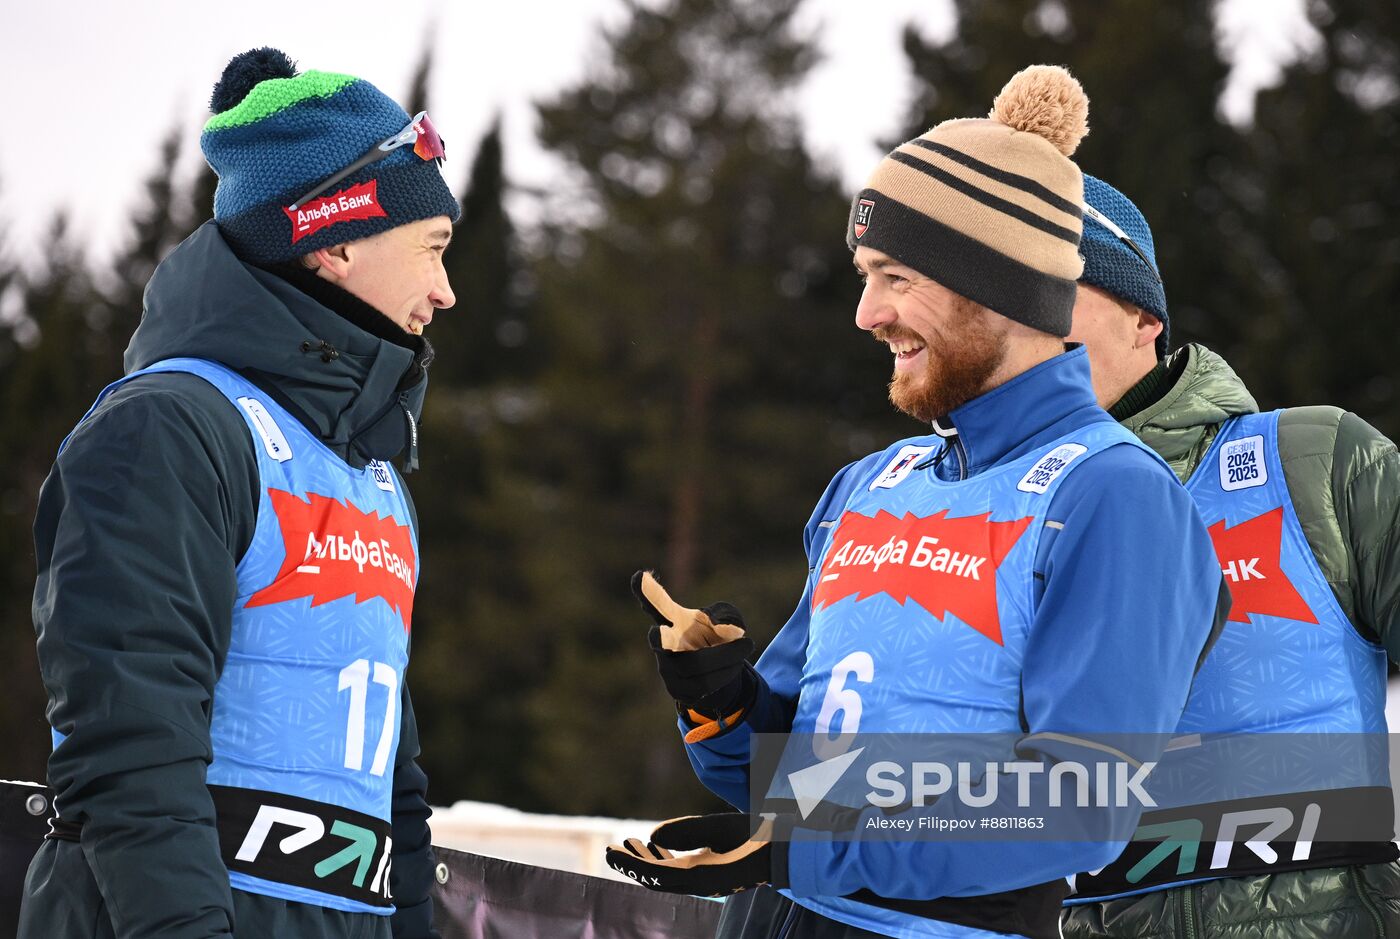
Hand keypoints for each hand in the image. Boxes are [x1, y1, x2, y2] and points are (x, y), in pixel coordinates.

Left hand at [605, 813, 777, 896]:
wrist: (787, 850)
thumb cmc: (756, 836)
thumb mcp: (720, 827)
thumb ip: (686, 830)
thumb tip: (652, 835)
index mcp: (700, 876)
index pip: (653, 873)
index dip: (629, 863)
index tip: (609, 852)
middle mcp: (700, 884)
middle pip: (656, 878)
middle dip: (632, 864)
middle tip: (612, 849)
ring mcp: (706, 882)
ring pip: (666, 876)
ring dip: (647, 861)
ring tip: (631, 844)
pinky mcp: (712, 876)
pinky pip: (679, 873)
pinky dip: (664, 861)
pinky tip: (659, 846)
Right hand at [630, 571, 755, 722]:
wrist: (722, 673)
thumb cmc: (719, 637)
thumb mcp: (728, 619)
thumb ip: (726, 614)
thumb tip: (720, 626)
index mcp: (674, 620)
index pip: (656, 604)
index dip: (647, 592)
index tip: (639, 576)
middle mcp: (664, 644)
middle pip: (660, 643)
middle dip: (661, 638)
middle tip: (658, 632)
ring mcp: (667, 669)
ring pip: (693, 666)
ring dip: (724, 657)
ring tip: (743, 648)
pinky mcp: (677, 691)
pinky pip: (702, 685)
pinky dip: (724, 675)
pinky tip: (733, 668)